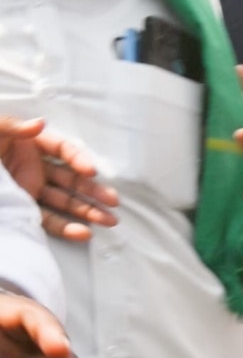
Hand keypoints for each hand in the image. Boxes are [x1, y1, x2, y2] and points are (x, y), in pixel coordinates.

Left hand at [0, 117, 116, 239]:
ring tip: (111, 221)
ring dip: (88, 211)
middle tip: (114, 202)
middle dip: (93, 191)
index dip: (78, 159)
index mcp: (27, 144)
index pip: (61, 150)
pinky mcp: (22, 209)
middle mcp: (33, 167)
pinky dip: (65, 227)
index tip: (90, 171)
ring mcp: (29, 189)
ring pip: (65, 201)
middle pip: (70, 179)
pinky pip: (46, 219)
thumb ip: (14, 127)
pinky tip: (83, 233)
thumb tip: (40, 125)